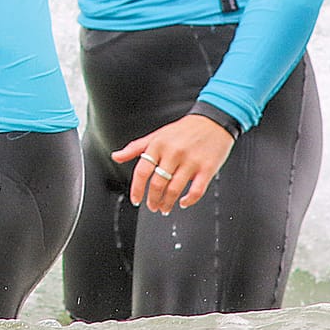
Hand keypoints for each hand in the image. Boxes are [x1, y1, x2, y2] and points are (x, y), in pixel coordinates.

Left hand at [113, 113, 235, 213]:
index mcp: (158, 145)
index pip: (142, 171)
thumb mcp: (156, 135)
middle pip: (158, 183)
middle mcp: (173, 153)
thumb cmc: (184, 129)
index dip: (137, 189)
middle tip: (152, 207)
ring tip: (164, 208)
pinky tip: (184, 203)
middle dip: (153, 199)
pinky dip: (189, 200)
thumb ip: (135, 148)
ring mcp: (191, 161)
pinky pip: (197, 190)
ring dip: (167, 202)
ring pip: (175, 189)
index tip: (135, 199)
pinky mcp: (207, 168)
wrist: (213, 121)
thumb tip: (116, 157)